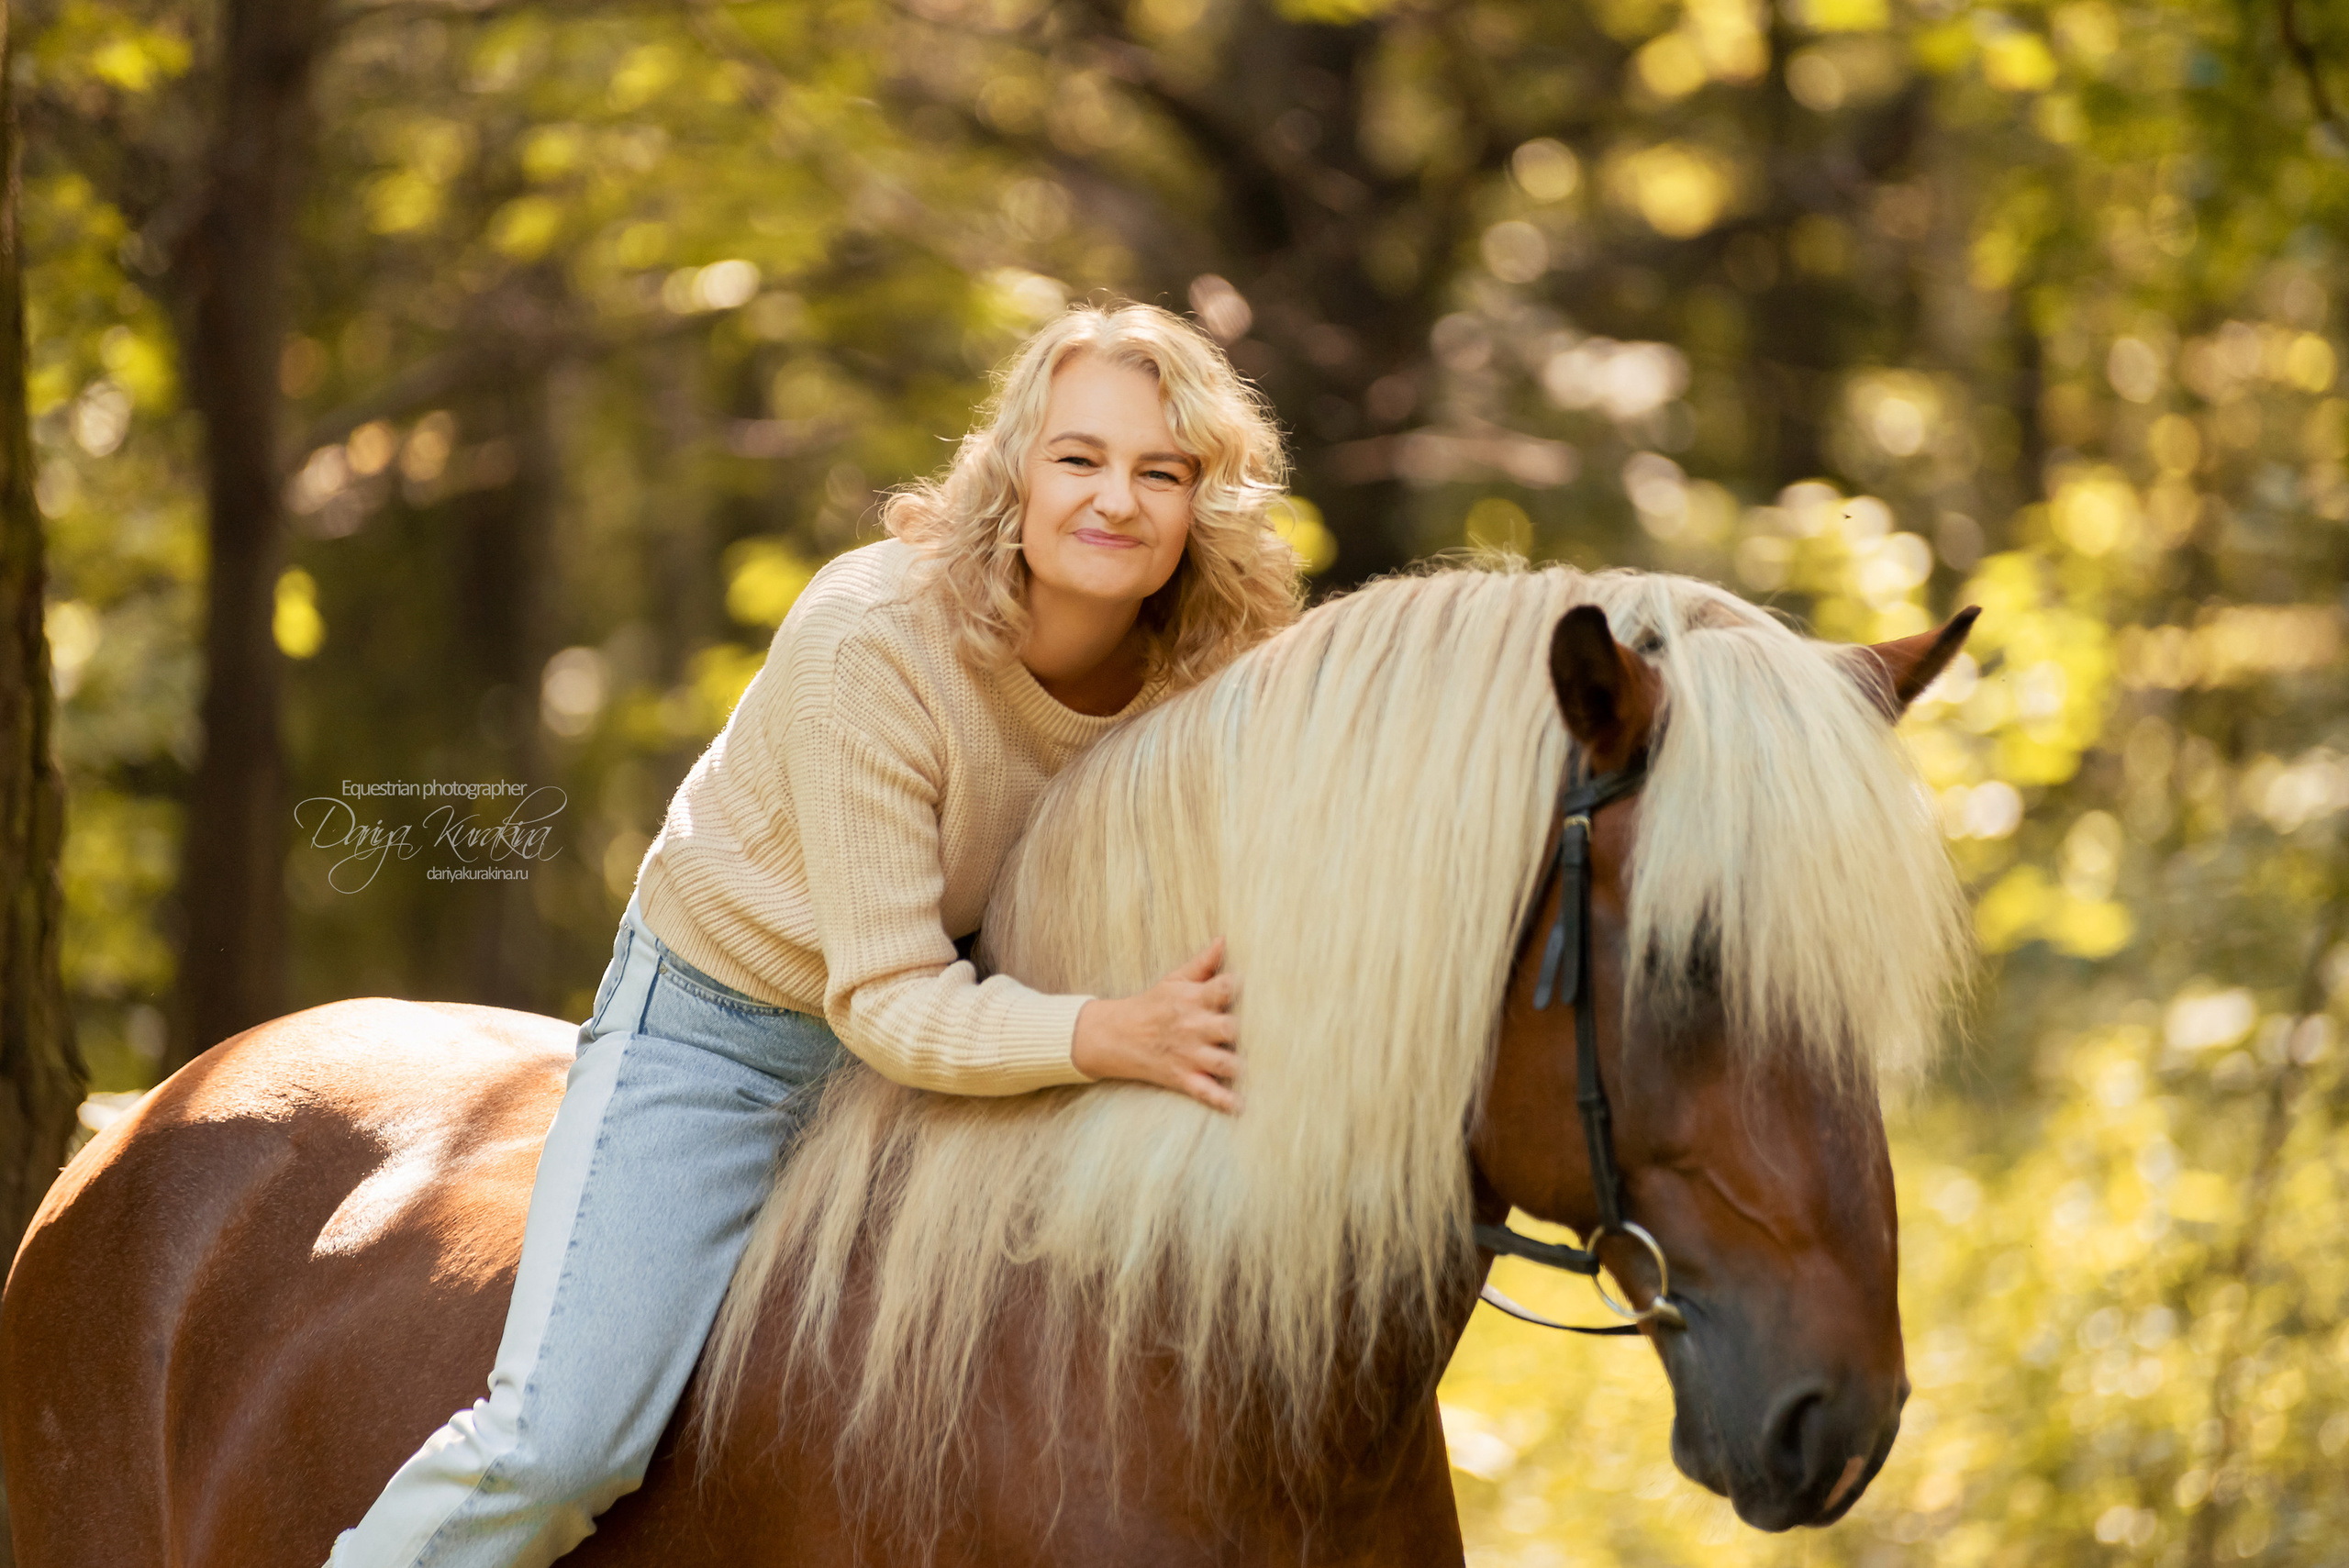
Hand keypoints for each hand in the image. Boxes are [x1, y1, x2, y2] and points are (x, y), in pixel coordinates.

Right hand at [1070, 939, 1241, 1112]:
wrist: (1115, 1036)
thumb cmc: (1152, 1005)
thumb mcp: (1174, 980)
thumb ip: (1202, 963)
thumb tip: (1223, 939)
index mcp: (1192, 1000)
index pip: (1221, 989)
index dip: (1237, 986)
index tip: (1257, 984)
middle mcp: (1192, 1028)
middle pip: (1226, 1028)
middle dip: (1241, 1030)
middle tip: (1269, 1031)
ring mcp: (1188, 1055)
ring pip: (1221, 1063)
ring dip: (1239, 1067)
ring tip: (1256, 1068)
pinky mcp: (1183, 1078)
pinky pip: (1206, 1092)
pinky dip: (1223, 1101)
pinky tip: (1241, 1106)